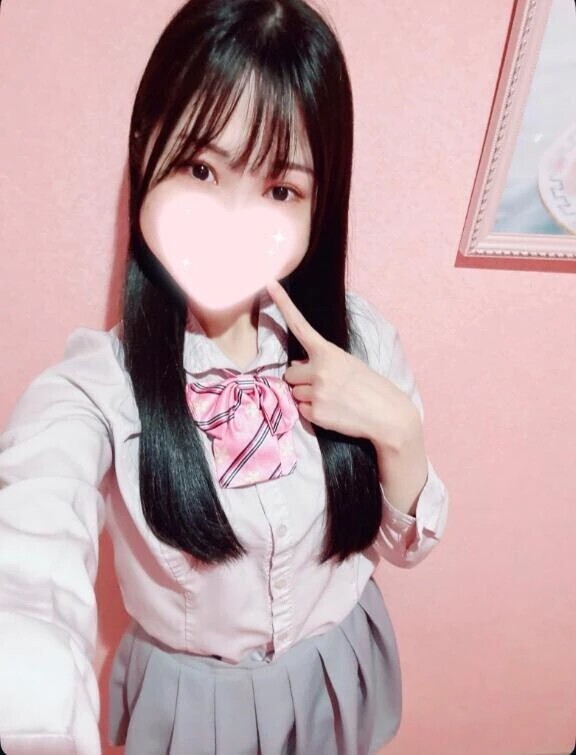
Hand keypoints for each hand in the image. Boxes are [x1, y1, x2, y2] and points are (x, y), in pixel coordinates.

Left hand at [265, 280, 418, 447]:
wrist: (387, 414)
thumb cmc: (370, 387)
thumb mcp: (348, 364)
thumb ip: (322, 362)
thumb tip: (298, 368)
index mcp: (328, 352)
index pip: (300, 325)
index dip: (283, 304)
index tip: (270, 284)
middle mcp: (319, 369)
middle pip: (290, 373)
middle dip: (302, 379)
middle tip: (327, 386)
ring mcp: (316, 391)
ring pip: (295, 393)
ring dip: (308, 396)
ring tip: (333, 399)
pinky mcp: (316, 413)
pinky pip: (301, 410)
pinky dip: (313, 412)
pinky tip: (333, 411)